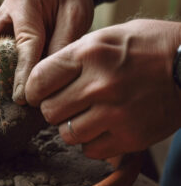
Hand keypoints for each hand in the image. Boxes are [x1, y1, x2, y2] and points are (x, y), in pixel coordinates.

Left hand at [27, 19, 180, 158]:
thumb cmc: (151, 46)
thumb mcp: (110, 35)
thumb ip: (75, 54)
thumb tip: (42, 77)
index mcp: (90, 53)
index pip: (38, 80)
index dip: (33, 90)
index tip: (37, 93)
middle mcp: (100, 84)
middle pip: (49, 110)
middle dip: (53, 108)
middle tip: (66, 104)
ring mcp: (116, 113)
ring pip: (67, 133)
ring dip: (72, 127)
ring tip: (87, 116)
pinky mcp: (131, 137)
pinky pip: (91, 150)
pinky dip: (92, 142)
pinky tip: (103, 128)